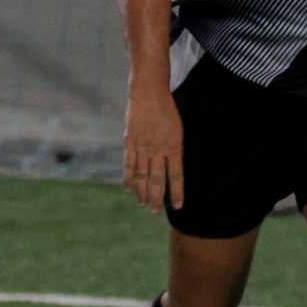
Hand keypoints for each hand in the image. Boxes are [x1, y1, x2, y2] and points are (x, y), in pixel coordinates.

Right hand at [123, 88, 184, 212]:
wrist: (149, 93)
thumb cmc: (167, 111)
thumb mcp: (178, 131)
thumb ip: (174, 150)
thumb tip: (171, 169)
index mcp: (174, 147)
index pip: (176, 175)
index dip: (177, 192)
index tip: (178, 207)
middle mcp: (158, 150)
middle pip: (157, 180)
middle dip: (157, 198)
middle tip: (155, 212)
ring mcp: (142, 147)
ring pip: (141, 176)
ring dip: (142, 192)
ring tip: (143, 204)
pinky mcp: (129, 143)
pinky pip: (129, 165)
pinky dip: (128, 179)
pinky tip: (129, 189)